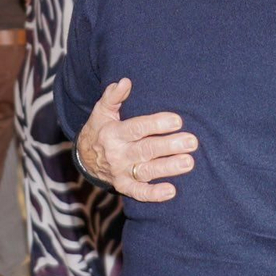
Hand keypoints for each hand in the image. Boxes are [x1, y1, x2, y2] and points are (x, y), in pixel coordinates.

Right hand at [75, 78, 196, 201]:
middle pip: (146, 149)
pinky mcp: (123, 186)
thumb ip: (113, 97)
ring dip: (168, 168)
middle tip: (192, 142)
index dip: (156, 124)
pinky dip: (153, 194)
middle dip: (169, 146)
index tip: (177, 121)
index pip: (137, 128)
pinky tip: (171, 191)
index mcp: (114, 133)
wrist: (83, 159)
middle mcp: (118, 153)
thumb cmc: (99, 130)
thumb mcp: (102, 112)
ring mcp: (121, 172)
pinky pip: (138, 193)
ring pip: (147, 171)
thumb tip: (125, 81)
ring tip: (189, 163)